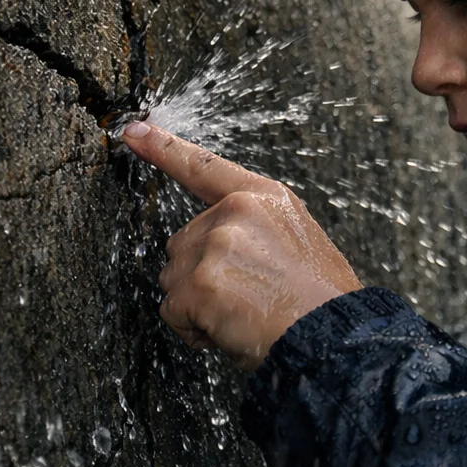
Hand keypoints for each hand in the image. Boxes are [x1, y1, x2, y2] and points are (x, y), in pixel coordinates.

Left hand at [121, 121, 362, 369]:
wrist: (332, 335)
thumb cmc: (320, 301)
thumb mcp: (299, 242)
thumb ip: (255, 231)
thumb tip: (217, 250)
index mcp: (264, 197)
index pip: (205, 167)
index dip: (164, 148)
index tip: (134, 130)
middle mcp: (237, 211)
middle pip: (182, 243)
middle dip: (200, 276)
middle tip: (248, 299)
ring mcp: (217, 243)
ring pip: (174, 279)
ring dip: (196, 305)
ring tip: (244, 315)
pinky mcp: (201, 281)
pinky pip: (173, 311)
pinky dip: (194, 329)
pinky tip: (230, 329)